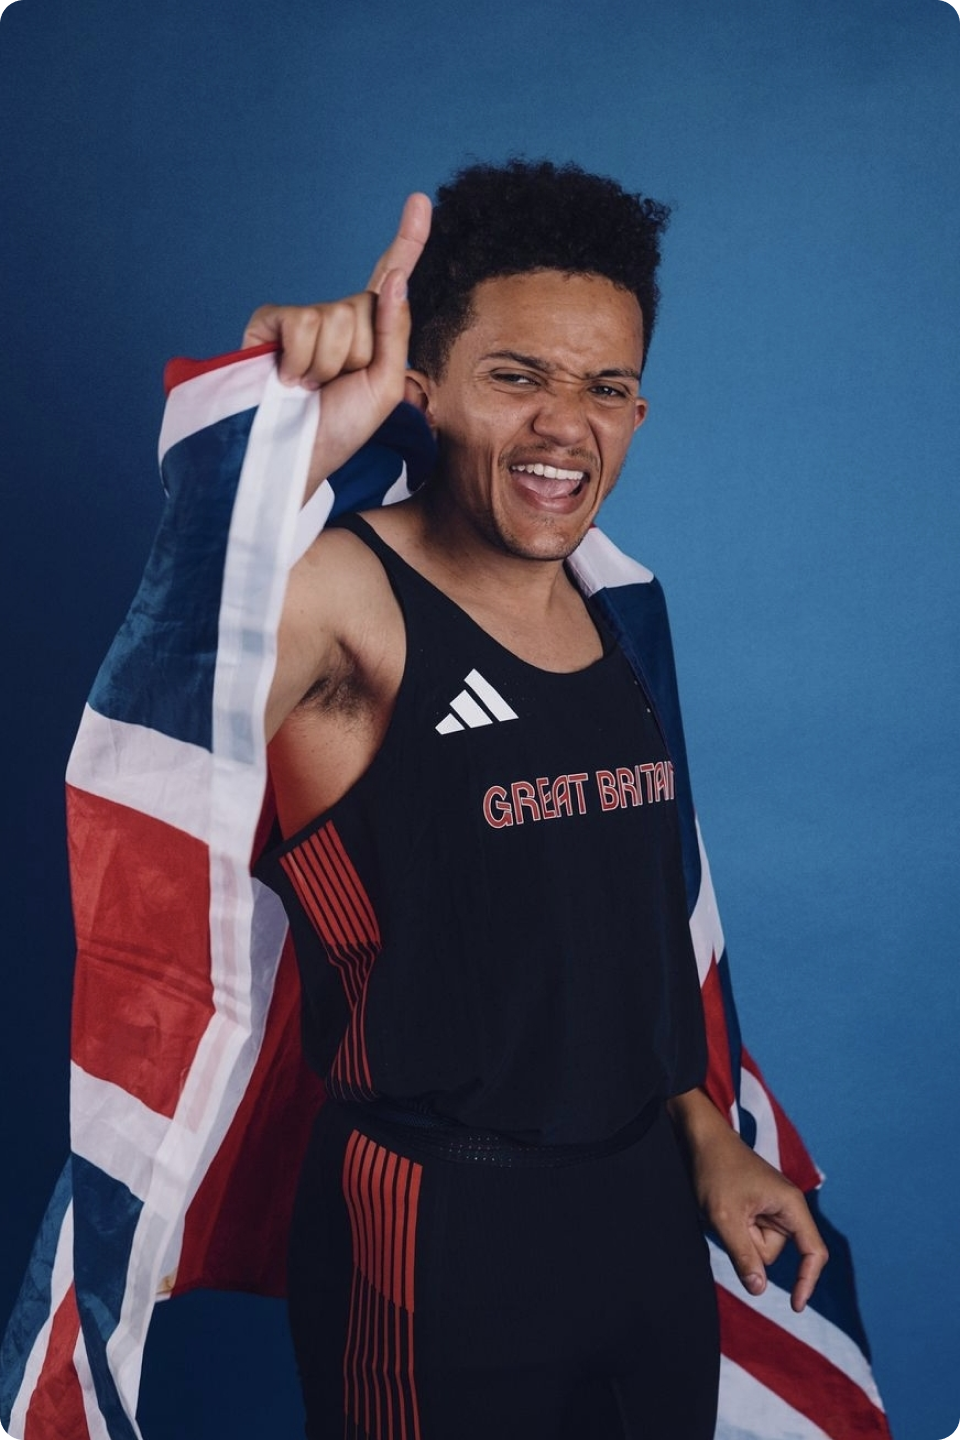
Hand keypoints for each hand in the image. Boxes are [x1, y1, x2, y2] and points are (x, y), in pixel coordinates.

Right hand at [241, 192, 431, 482]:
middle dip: (356, 354)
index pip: (390, 276)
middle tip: (336, 386)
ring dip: (328, 364)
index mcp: (370, 330)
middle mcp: (336, 316)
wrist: (300, 455)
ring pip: (334, 317)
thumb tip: (396, 277)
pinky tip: (289, 380)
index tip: (420, 200)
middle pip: (362, 307)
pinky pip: (301, 323)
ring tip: (312, 387)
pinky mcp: (269, 323)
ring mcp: (301, 318)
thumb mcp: (386, 385)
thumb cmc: (343, 427)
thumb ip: (394, 332)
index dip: (408, 239)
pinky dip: (300, 360)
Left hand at [669, 1088, 827, 1312]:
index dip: (807, 1281)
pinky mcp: (757, 1209)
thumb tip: (759, 1290)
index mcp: (791, 1205)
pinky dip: (735, 1230)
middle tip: (728, 1216)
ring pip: (758, 1247)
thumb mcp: (725, 1216)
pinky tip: (724, 1209)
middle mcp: (787, 1207)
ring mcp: (772, 1208)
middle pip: (774, 1253)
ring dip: (739, 1237)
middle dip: (749, 1246)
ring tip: (724, 1207)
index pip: (813, 1252)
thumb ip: (744, 1255)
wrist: (701, 1139)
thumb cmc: (715, 1170)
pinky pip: (748, 1235)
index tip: (795, 1307)